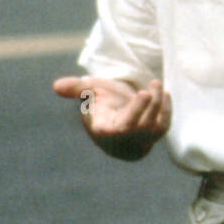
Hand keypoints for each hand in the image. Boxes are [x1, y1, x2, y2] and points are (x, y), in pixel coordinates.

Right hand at [52, 75, 170, 158]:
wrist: (117, 118)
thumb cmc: (102, 103)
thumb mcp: (90, 92)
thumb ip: (76, 89)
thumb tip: (56, 86)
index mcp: (105, 131)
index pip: (122, 127)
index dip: (135, 111)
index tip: (143, 94)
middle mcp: (123, 140)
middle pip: (140, 127)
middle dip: (149, 107)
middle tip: (153, 84)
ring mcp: (140, 140)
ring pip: (155, 128)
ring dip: (159, 105)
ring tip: (156, 83)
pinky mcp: (154, 136)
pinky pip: (164, 126)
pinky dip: (167, 110)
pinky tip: (165, 93)